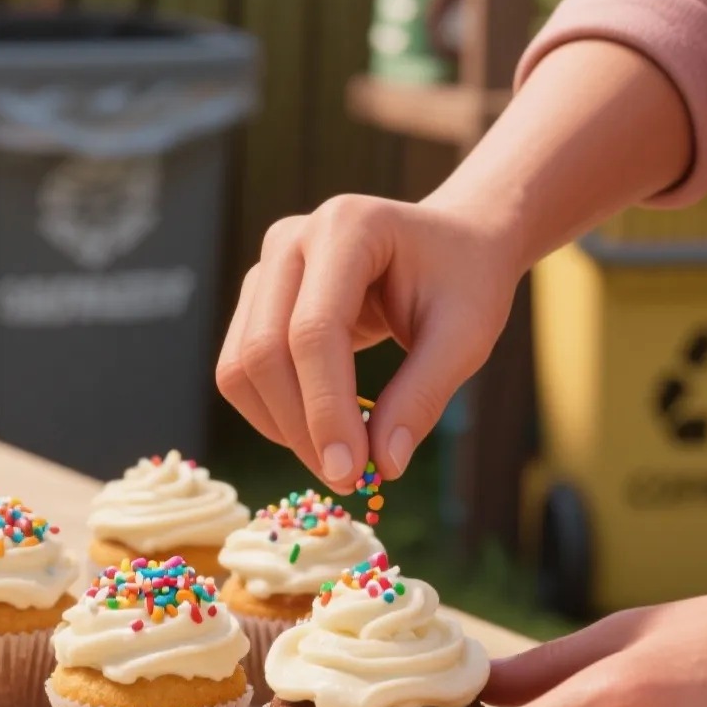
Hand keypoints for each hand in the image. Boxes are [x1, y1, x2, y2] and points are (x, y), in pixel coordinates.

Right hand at [214, 195, 523, 493]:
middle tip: (346, 479)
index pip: (314, 331)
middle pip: (264, 350)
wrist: (454, 243)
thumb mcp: (466, 336)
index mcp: (348, 227)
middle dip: (300, 427)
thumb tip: (382, 466)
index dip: (325, 409)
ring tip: (336, 460)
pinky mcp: (257, 299)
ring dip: (281, 427)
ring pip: (240, 366)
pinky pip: (241, 370)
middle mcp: (291, 239)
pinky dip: (273, 415)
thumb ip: (423, 396)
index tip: (351, 472)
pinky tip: (318, 434)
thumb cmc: (465, 281)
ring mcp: (266, 268)